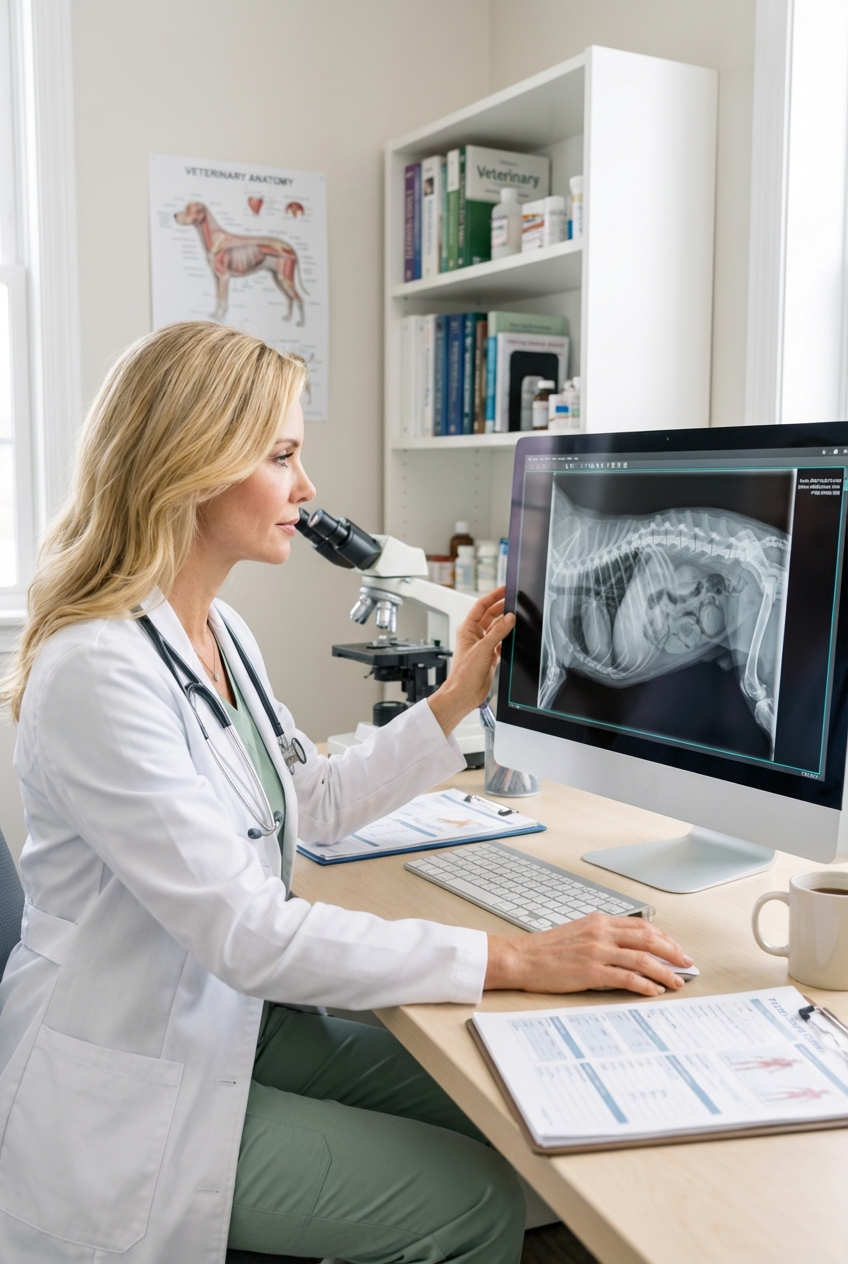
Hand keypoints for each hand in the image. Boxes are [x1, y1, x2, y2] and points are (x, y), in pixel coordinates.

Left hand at [427, 586, 514, 736]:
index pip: (481, 606)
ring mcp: (483, 645)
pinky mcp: (490, 655)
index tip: (505, 589)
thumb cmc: (464, 673)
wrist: (464, 693)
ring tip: (518, 616)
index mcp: (467, 629)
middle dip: (501, 607)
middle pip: (490, 615)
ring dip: (506, 623)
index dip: (493, 596)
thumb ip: (498, 632)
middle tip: (515, 600)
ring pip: (497, 628)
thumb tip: (509, 618)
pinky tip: (515, 635)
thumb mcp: (483, 649)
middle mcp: (474, 635)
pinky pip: (501, 642)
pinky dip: (508, 638)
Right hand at [484, 913, 692, 996]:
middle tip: (686, 964)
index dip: (663, 938)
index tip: (675, 949)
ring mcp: (598, 951)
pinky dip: (645, 985)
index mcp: (599, 921)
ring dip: (665, 971)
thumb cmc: (546, 950)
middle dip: (672, 952)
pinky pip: (628, 978)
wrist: (522, 958)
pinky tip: (654, 991)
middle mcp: (601, 932)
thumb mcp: (577, 932)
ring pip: (643, 959)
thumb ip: (601, 935)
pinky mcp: (593, 972)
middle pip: (648, 939)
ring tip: (677, 981)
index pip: (641, 926)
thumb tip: (624, 946)